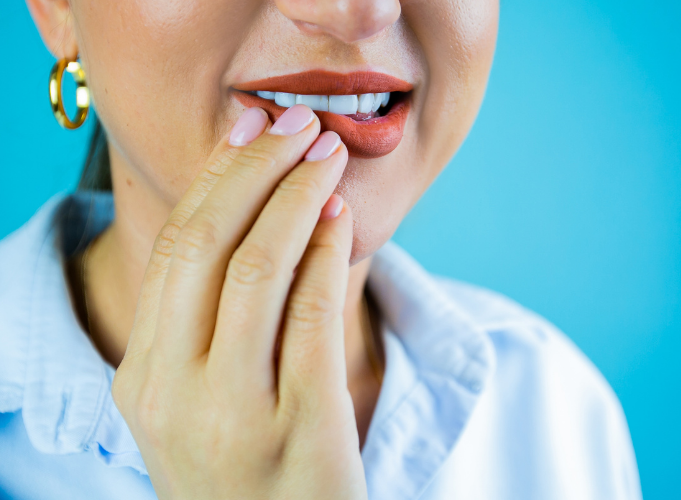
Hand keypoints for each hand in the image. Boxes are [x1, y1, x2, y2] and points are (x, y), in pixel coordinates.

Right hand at [111, 105, 366, 499]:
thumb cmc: (248, 467)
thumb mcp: (201, 400)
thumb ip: (208, 320)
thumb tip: (251, 204)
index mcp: (141, 378)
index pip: (171, 249)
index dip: (214, 177)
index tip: (248, 126)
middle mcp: (172, 393)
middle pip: (204, 245)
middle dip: (253, 170)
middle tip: (296, 124)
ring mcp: (233, 415)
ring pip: (257, 270)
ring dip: (296, 197)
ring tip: (327, 153)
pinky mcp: (300, 430)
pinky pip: (310, 316)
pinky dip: (325, 253)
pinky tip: (339, 217)